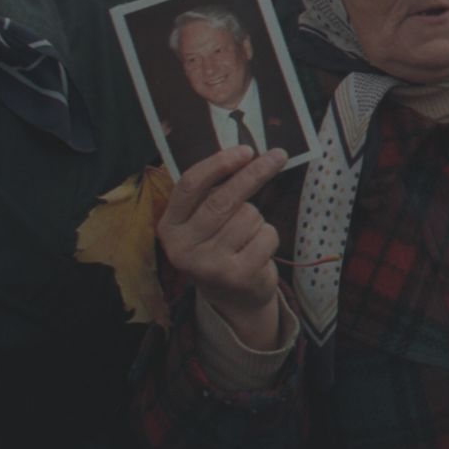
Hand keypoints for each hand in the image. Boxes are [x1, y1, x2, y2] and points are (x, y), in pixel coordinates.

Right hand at [158, 145, 287, 346]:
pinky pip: (266, 235)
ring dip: (258, 219)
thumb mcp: (204, 221)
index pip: (190, 185)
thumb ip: (215, 191)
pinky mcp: (235, 276)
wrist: (232, 298)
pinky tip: (256, 252)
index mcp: (170, 226)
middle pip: (223, 198)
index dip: (219, 164)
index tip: (245, 150)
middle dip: (254, 173)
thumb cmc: (220, 245)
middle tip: (278, 156)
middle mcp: (182, 248)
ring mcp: (207, 265)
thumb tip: (247, 153)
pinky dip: (269, 237)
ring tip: (247, 236)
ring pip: (249, 216)